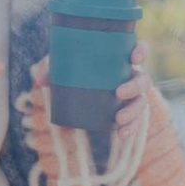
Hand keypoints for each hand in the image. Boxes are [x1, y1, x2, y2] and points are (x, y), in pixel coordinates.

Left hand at [28, 47, 150, 142]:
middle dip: (135, 86)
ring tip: (119, 119)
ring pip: (142, 102)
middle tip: (119, 93)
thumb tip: (40, 82)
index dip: (141, 52)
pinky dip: (130, 128)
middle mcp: (130, 76)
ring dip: (134, 111)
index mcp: (121, 59)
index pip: (139, 51)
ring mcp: (131, 96)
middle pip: (143, 79)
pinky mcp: (125, 111)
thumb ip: (52, 68)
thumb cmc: (74, 69)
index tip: (133, 58)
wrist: (76, 89)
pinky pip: (134, 121)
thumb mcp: (63, 65)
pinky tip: (122, 134)